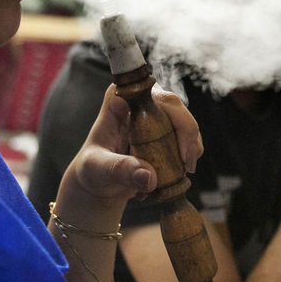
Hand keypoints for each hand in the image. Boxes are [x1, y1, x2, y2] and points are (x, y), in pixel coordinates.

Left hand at [63, 84, 202, 207]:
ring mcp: (156, 115)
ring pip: (187, 126)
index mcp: (120, 99)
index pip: (157, 97)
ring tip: (167, 180)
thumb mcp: (98, 169)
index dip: (177, 118)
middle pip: (177, 110)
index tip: (182, 152)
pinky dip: (183, 162)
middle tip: (186, 168)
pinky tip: (166, 180)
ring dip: (186, 154)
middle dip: (188, 140)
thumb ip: (120, 169)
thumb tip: (149, 176)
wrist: (98, 184)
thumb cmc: (92, 170)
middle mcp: (141, 101)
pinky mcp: (166, 131)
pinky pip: (187, 141)